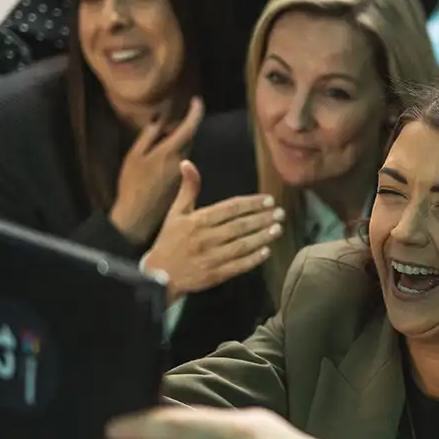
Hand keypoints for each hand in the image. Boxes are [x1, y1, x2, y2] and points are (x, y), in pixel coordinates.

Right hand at [110, 98, 204, 243]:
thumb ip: (149, 136)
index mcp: (170, 152)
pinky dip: (176, 154)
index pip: (190, 127)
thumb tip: (159, 119)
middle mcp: (182, 161)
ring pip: (186, 149)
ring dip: (178, 141)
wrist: (137, 216)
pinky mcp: (182, 183)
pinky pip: (183, 161)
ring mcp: (184, 173)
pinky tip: (160, 161)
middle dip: (181, 127)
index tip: (197, 100)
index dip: (196, 111)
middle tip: (165, 126)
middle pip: (189, 137)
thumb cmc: (132, 184)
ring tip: (158, 143)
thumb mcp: (134, 156)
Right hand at [147, 161, 284, 302]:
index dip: (251, 204)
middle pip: (239, 226)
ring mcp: (211, 257)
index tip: (268, 200)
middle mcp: (206, 238)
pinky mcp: (214, 275)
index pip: (230, 208)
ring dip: (262, 237)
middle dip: (262, 219)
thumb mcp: (175, 212)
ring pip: (241, 245)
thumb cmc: (169, 241)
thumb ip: (188, 189)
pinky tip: (266, 252)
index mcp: (198, 220)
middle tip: (280, 213)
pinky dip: (253, 259)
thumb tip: (187, 163)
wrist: (158, 275)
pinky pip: (237, 266)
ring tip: (278, 229)